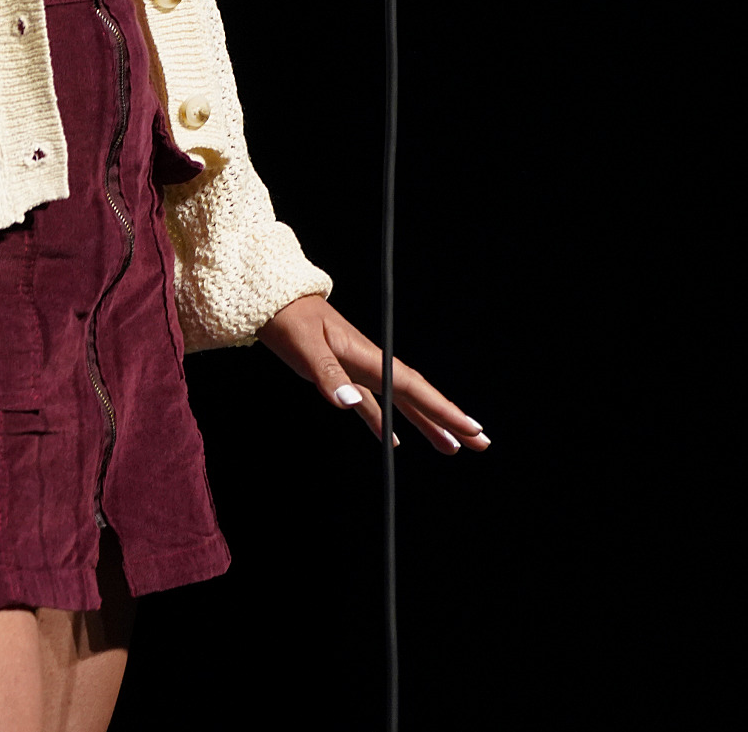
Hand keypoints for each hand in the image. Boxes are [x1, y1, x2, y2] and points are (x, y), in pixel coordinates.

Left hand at [260, 294, 488, 455]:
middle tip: (479, 443)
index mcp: (367, 356)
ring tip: (450, 448)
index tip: (471, 429)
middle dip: (448, 420)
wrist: (267, 298)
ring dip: (425, 424)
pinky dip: (384, 422)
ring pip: (399, 402)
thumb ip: (328, 375)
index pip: (413, 388)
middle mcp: (369, 363)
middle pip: (417, 396)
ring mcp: (356, 368)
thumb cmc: (286, 318)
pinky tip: (393, 441)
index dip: (443, 410)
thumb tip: (350, 404)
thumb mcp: (304, 346)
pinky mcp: (339, 374)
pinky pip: (372, 403)